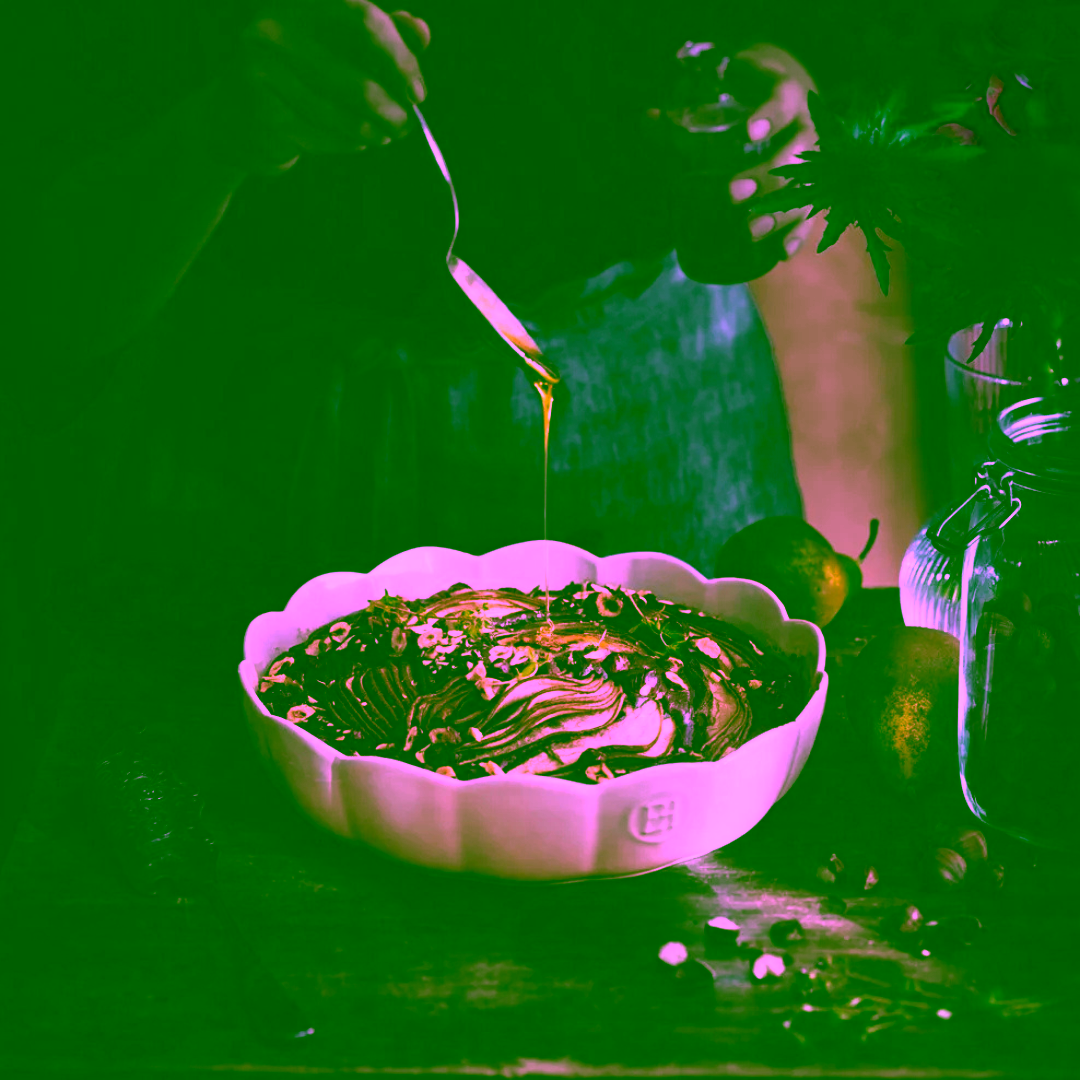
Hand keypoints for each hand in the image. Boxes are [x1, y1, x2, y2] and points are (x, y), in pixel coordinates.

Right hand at [203, 1, 430, 174]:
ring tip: (385, 136)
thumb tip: (421, 31)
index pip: (365, 20)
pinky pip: (323, 136)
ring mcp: (261, 69)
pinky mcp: (260, 110)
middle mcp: (274, 26)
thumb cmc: (301, 73)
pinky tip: (357, 141)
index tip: (419, 94)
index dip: (399, 59)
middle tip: (407, 127)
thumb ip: (381, 34)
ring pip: (342, 116)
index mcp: (300, 1)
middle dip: (390, 110)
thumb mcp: (341, 45)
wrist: (236, 115)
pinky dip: (348, 143)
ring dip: (374, 132)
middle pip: (356, 80)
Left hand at [644, 42, 816, 281]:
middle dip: (766, 177)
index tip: (748, 133)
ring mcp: (815, 161)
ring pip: (805, 188)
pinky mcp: (814, 189)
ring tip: (750, 232)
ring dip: (779, 213)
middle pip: (794, 155)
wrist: (788, 97)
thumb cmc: (750, 98)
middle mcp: (807, 127)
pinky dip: (797, 235)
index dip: (769, 116)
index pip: (782, 102)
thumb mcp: (728, 94)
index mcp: (788, 95)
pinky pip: (811, 214)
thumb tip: (648, 119)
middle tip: (735, 195)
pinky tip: (780, 254)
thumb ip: (689, 111)